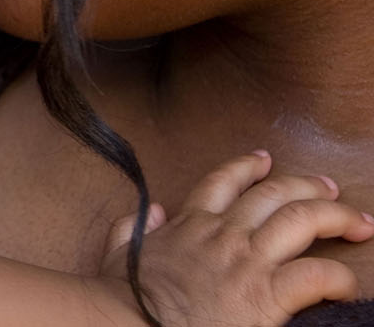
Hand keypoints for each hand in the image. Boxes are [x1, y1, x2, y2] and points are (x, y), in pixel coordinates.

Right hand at [100, 151, 373, 326]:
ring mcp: (247, 261)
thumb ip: (132, 229)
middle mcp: (223, 234)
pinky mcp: (266, 293)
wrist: (131, 324)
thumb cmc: (125, 298)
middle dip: (308, 186)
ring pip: (303, 220)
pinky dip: (338, 277)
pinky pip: (316, 275)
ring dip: (336, 216)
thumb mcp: (120, 254)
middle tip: (329, 189)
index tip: (264, 160)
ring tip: (359, 221)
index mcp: (190, 226)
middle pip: (275, 194)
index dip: (246, 167)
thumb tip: (152, 211)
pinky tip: (346, 285)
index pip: (222, 182)